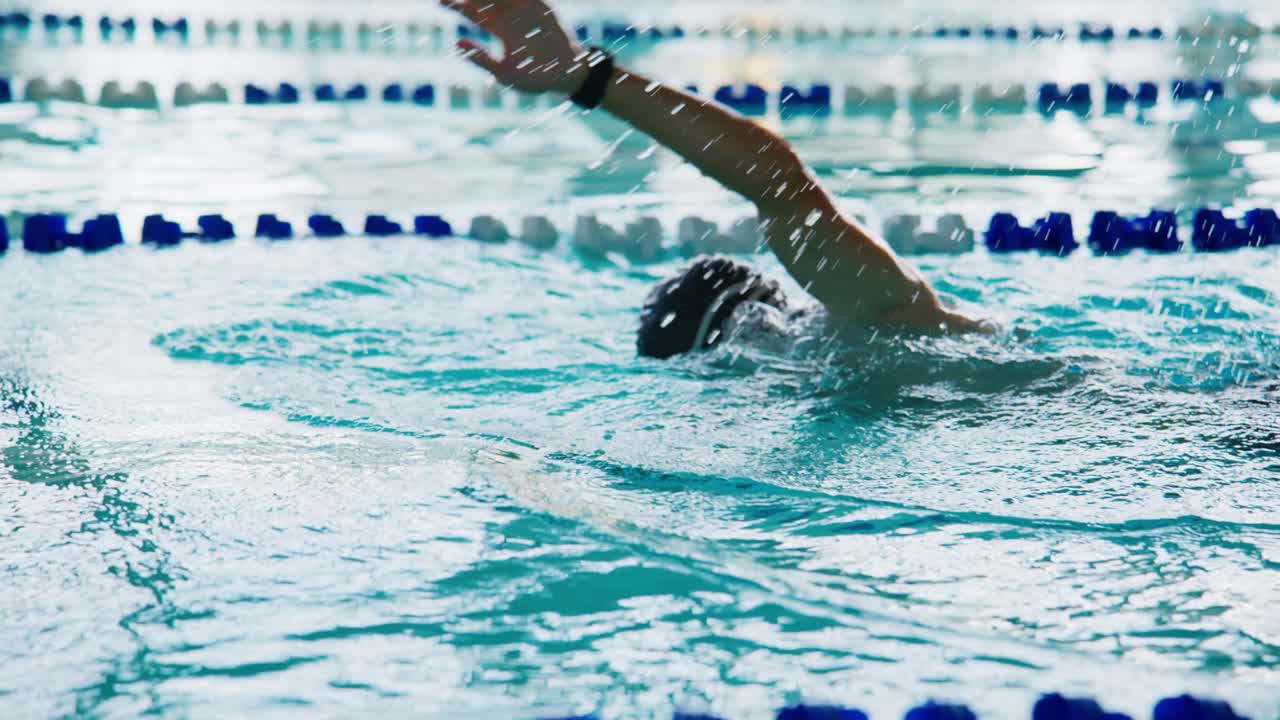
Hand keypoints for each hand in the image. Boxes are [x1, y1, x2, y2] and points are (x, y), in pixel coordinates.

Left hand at [440, 0, 588, 95]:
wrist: (566, 76)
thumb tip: (455, 42)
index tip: (439, 0)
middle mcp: (509, 16)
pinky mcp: (542, 8)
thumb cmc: (533, 77)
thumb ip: (480, 57)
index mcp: (498, 29)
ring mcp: (526, 10)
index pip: (472, 12)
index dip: (455, 5)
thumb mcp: (503, 72)